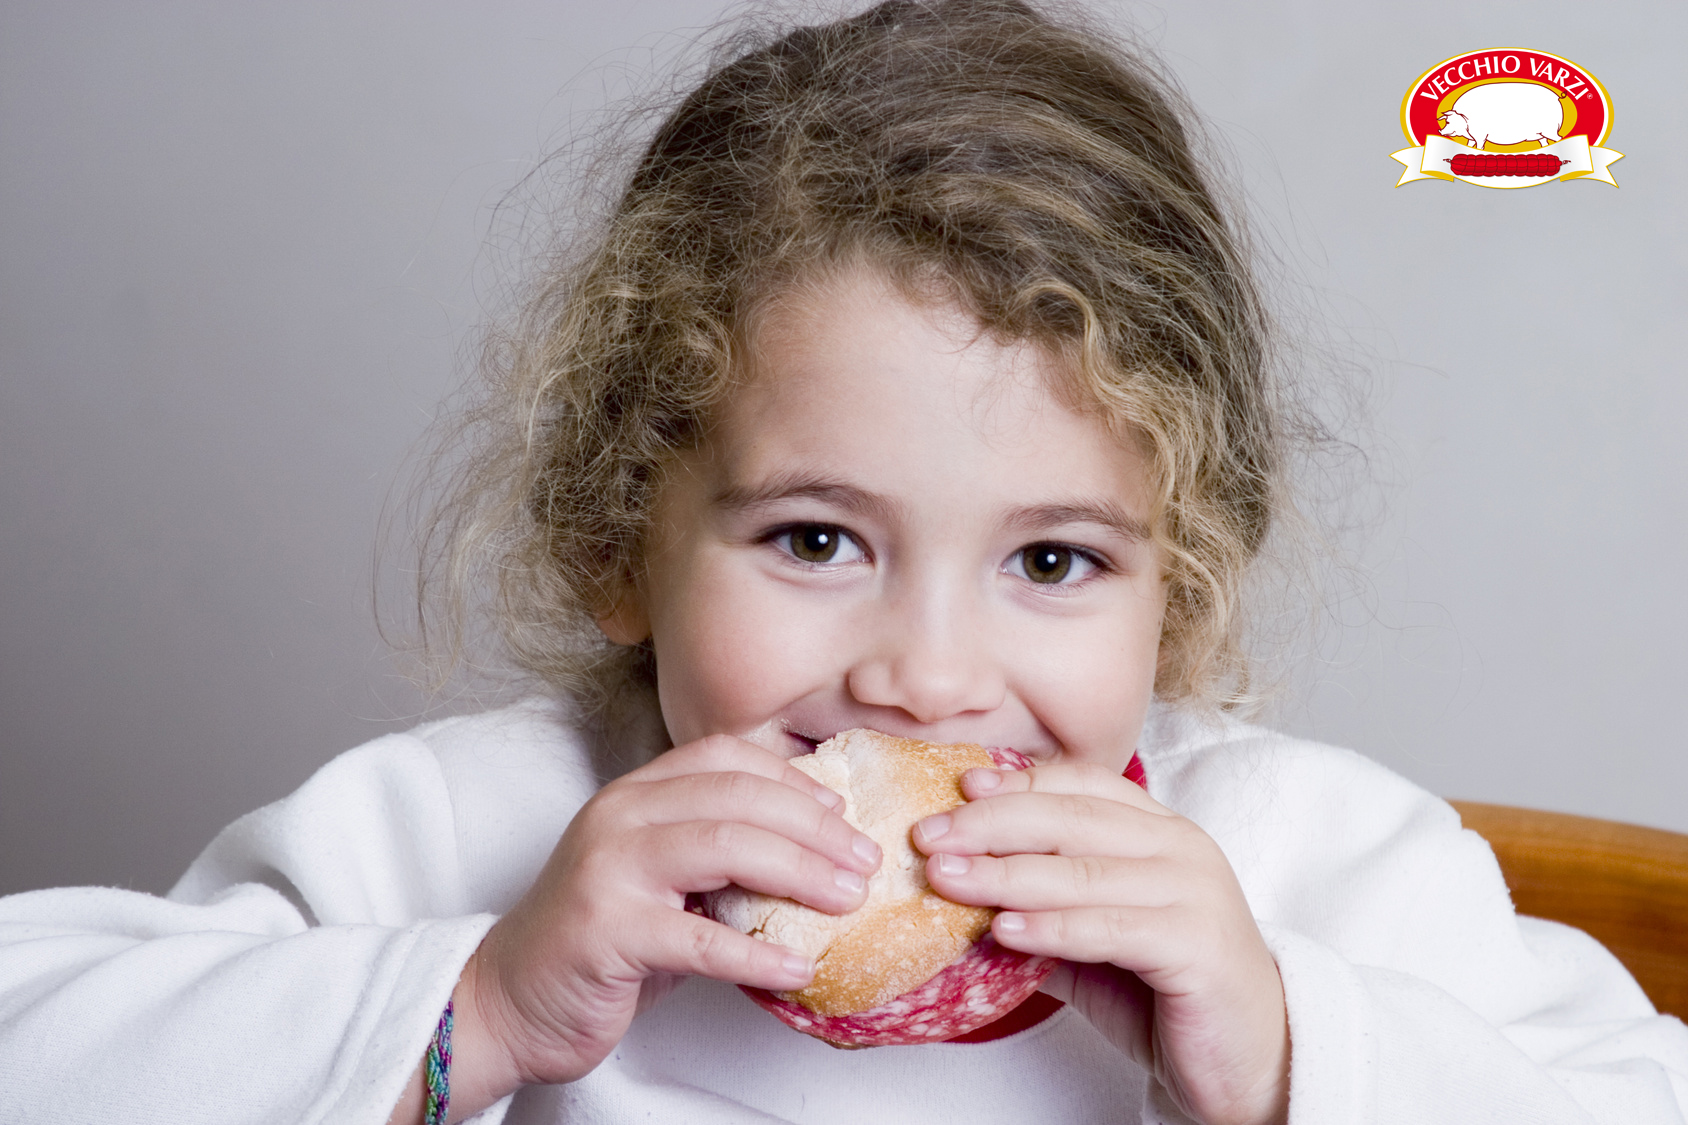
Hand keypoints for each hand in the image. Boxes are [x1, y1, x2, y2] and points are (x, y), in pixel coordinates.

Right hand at [415, 734, 881, 1117]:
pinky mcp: (607, 932)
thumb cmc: (596, 940)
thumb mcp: (657, 878)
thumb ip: (716, 854)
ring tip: (849, 901)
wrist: (507, 999)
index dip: (792, 778)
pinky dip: (759, 955)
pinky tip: (798, 967)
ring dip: (801, 873)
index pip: (724, 757)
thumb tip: (817, 850)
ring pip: (726, 848)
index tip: (842, 811)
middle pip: (738, 798)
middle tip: (864, 861)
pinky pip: (702, 940)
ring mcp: (609, 870)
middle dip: (815, 828)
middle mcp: (618, 816)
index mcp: (634, 794)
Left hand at [915, 763, 1287, 1124]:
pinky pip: (1110, 928)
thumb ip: (1041, 907)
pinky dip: (1051, 927)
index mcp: (1159, 830)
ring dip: (1005, 874)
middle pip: (1072, 818)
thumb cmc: (1167, 992)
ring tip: (947, 879)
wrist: (1250, 1059)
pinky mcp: (1198, 945)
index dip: (1018, 782)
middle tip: (929, 836)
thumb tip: (959, 885)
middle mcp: (1181, 847)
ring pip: (1083, 871)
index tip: (958, 787)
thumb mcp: (1092, 938)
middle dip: (991, 824)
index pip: (1081, 784)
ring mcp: (1194, 891)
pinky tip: (1003, 931)